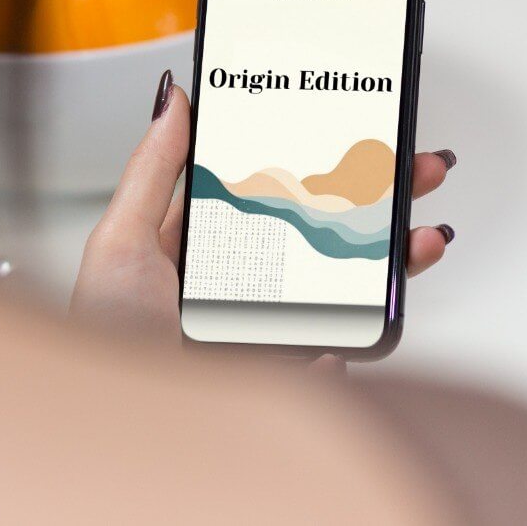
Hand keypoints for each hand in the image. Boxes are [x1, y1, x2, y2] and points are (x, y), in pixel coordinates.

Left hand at [70, 71, 455, 348]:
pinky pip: (337, 356)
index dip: (325, 162)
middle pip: (330, 232)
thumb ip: (152, 170)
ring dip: (395, 263)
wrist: (116, 427)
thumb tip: (173, 98)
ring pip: (350, 288)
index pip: (281, 190)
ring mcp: (271, 327)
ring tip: (422, 242)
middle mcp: (247, 283)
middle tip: (419, 172)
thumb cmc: (104, 337)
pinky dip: (357, 344)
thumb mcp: (119, 242)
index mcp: (210, 244)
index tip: (360, 137)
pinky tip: (344, 338)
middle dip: (384, 200)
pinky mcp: (286, 374)